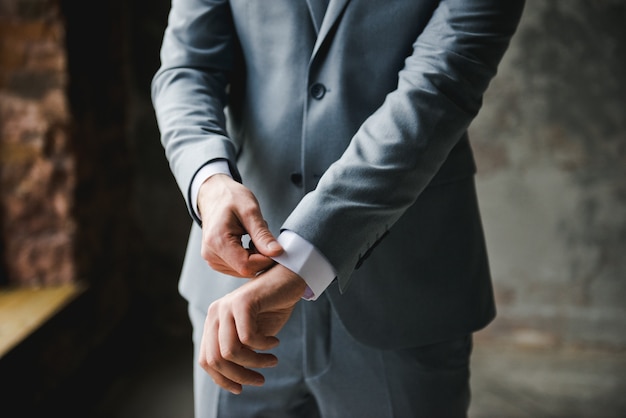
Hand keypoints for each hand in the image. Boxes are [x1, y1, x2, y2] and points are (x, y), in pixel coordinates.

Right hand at [198, 174, 282, 276]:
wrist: (214, 194)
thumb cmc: (231, 198)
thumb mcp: (250, 211)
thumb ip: (262, 234)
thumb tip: (277, 252)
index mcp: (217, 241)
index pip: (246, 266)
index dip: (265, 260)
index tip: (275, 247)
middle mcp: (211, 254)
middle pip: (245, 270)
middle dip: (261, 258)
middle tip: (264, 238)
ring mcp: (212, 259)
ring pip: (243, 271)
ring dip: (255, 258)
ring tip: (253, 237)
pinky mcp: (215, 261)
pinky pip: (237, 267)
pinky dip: (248, 258)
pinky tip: (247, 243)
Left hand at [198, 264, 306, 393]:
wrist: (289, 279)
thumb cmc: (272, 307)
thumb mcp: (252, 335)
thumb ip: (239, 352)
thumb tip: (231, 380)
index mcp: (213, 322)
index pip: (206, 360)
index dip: (222, 379)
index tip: (241, 388)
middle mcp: (215, 313)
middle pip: (216, 359)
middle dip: (240, 376)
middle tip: (261, 380)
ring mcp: (226, 306)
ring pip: (230, 352)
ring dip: (255, 363)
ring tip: (272, 360)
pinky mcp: (243, 302)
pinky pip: (248, 338)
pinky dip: (264, 346)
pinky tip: (275, 342)